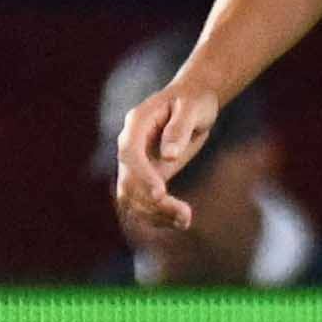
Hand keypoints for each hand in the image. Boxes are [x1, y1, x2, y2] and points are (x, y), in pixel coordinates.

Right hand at [112, 80, 221, 239]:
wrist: (193, 102)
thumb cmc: (194, 100)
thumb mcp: (193, 107)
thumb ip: (179, 128)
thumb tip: (168, 155)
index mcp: (137, 124)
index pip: (129, 153)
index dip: (141, 176)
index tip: (160, 194)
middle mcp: (130, 146)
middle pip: (128, 181)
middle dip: (152, 202)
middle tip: (184, 214)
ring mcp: (135, 164)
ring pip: (131, 198)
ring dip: (154, 214)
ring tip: (185, 220)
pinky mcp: (146, 177)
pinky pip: (142, 203)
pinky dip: (158, 216)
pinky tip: (182, 221)